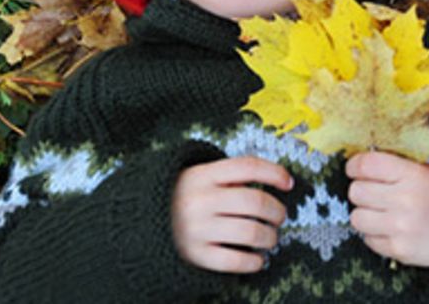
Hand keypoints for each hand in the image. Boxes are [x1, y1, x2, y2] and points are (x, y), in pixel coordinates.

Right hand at [172, 156, 292, 272]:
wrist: (139, 223)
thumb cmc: (184, 197)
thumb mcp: (200, 176)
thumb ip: (231, 176)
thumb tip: (277, 179)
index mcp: (203, 175)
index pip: (248, 166)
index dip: (274, 172)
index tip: (289, 183)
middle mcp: (200, 200)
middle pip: (254, 201)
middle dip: (276, 211)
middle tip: (280, 217)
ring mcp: (197, 228)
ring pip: (250, 232)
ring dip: (270, 237)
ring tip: (270, 238)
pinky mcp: (194, 255)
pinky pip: (234, 261)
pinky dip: (253, 262)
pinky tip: (258, 259)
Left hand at [347, 151, 428, 268]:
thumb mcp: (427, 171)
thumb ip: (396, 165)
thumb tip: (359, 162)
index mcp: (414, 175)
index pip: (367, 164)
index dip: (355, 165)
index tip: (355, 169)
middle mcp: (407, 200)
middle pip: (356, 191)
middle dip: (361, 191)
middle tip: (373, 193)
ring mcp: (402, 227)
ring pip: (357, 217)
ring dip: (365, 214)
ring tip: (381, 213)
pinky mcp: (400, 249)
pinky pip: (368, 239)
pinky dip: (375, 235)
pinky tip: (391, 229)